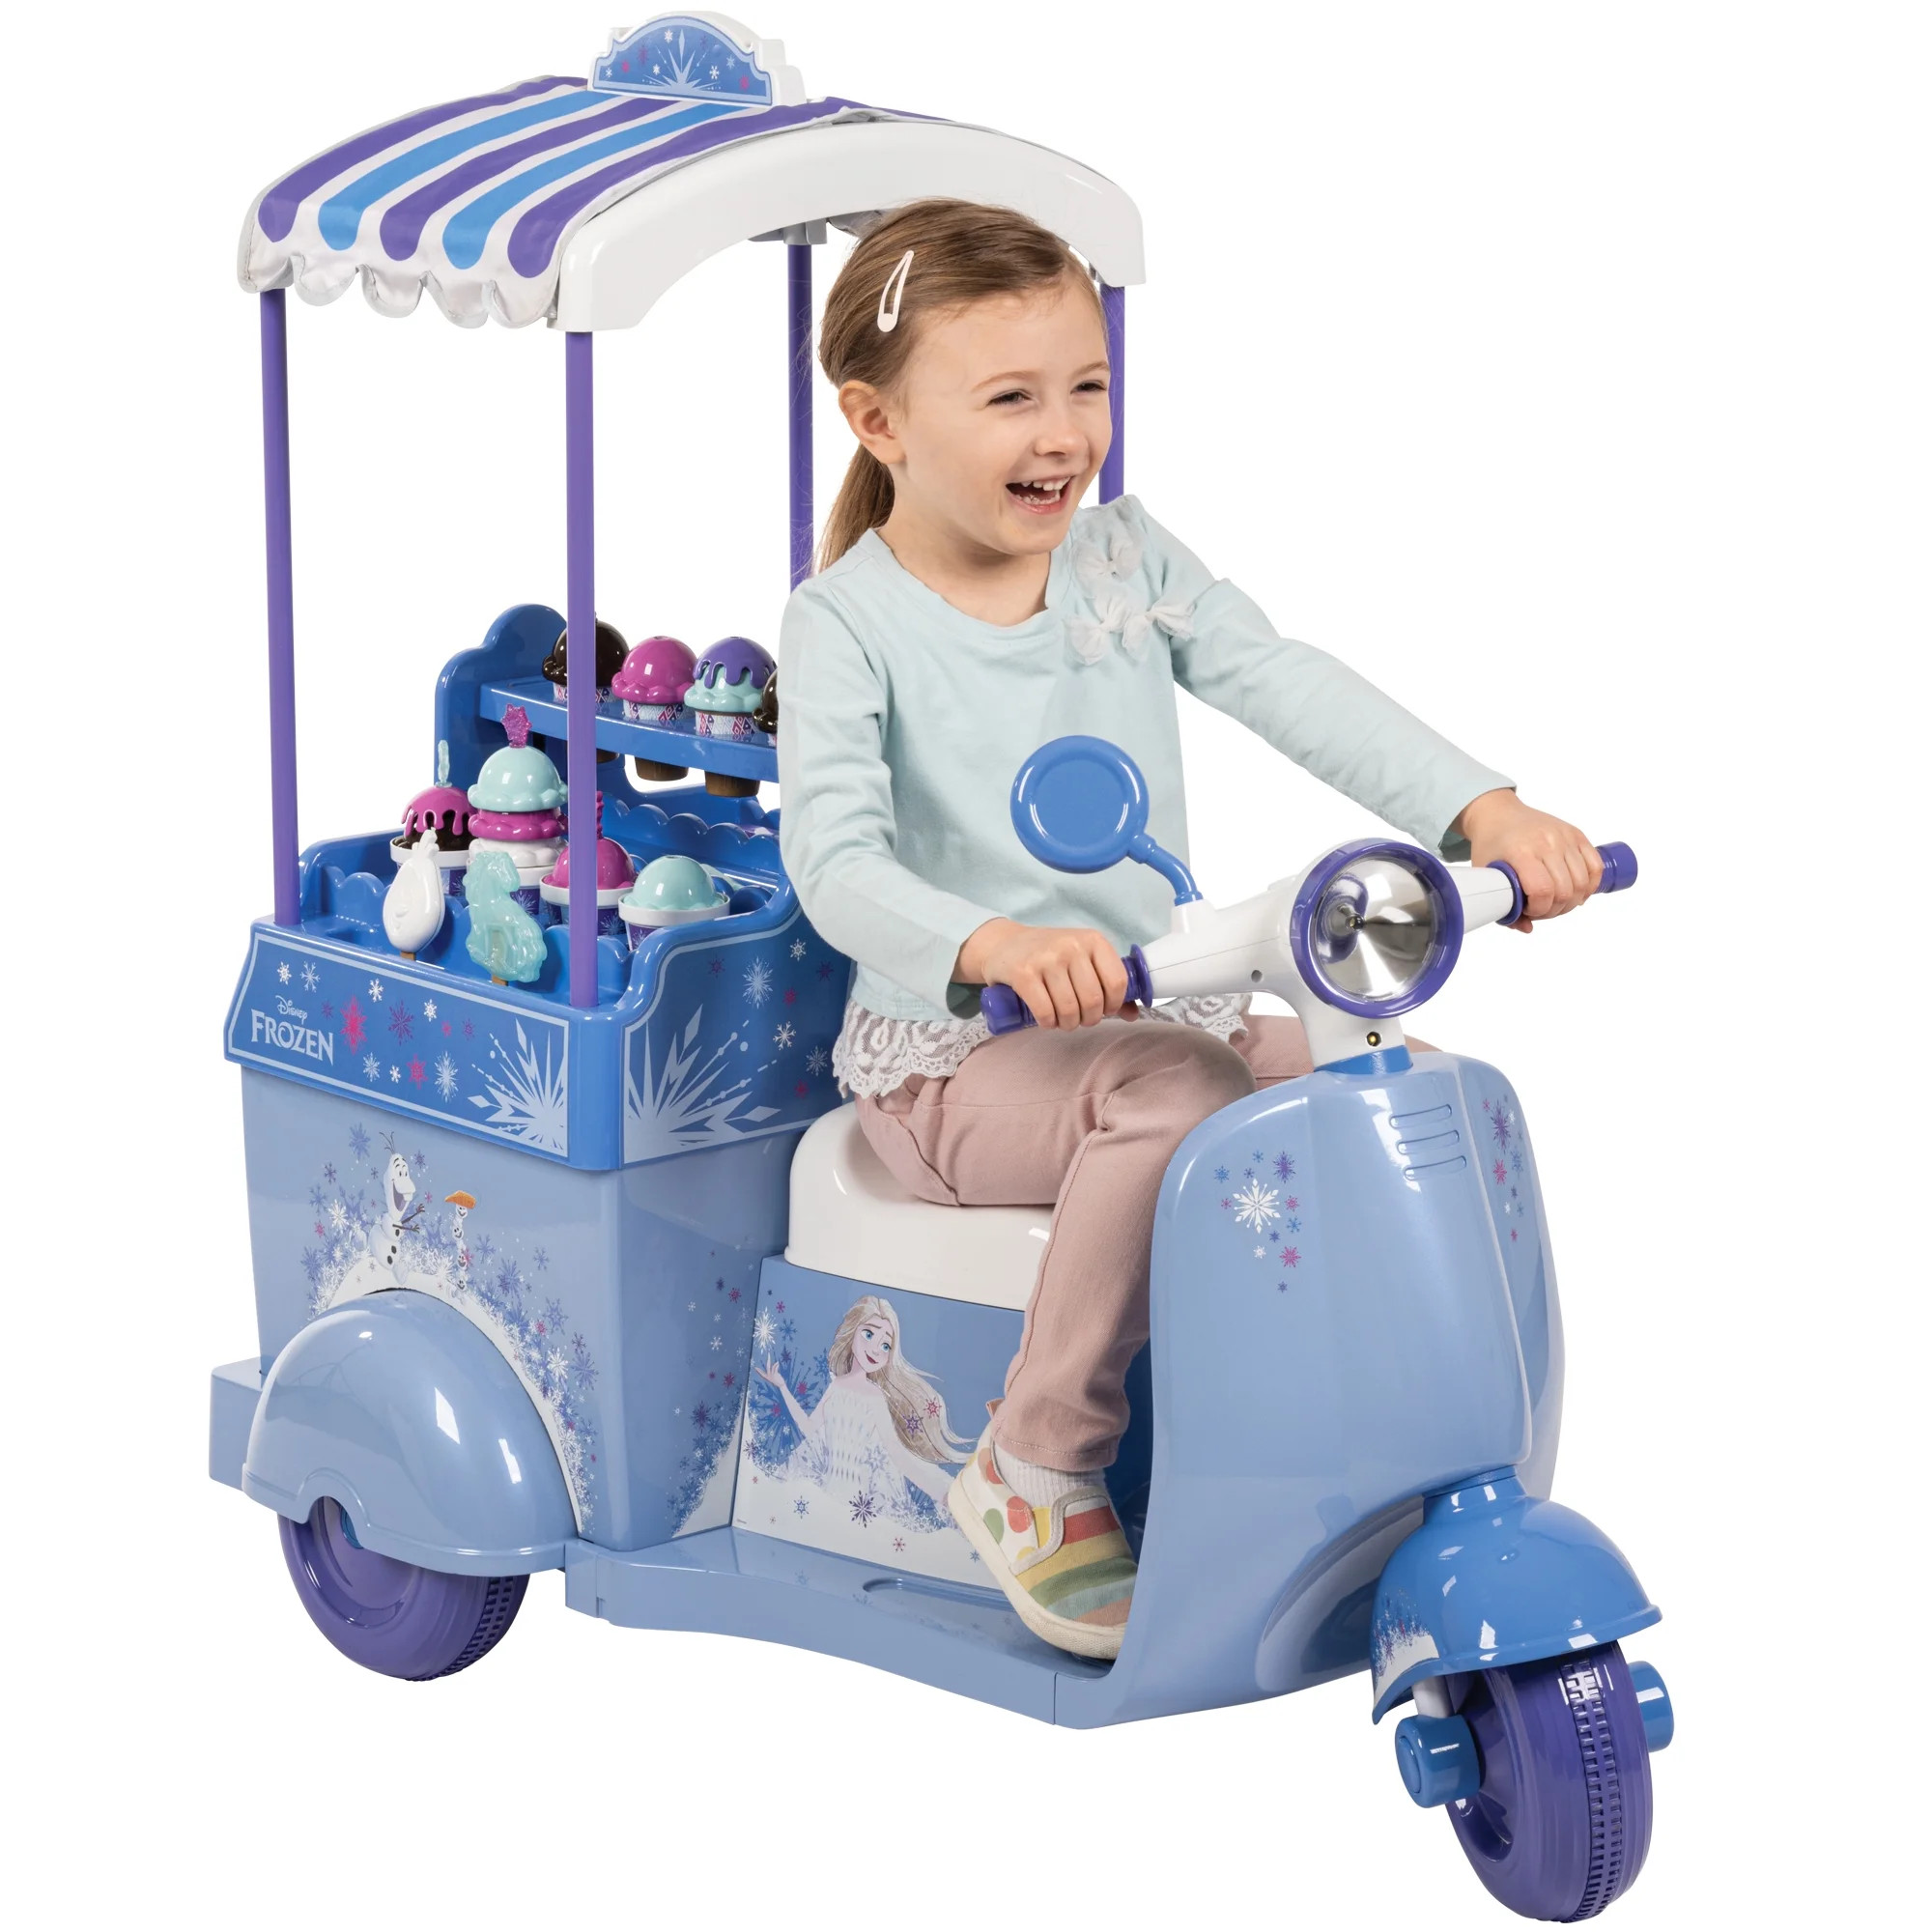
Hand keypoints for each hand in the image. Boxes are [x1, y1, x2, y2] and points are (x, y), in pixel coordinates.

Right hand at [755, 1358, 783, 1388]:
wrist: (781, 1385)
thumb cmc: (777, 1380)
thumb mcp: (773, 1377)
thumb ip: (772, 1373)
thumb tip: (772, 1368)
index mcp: (766, 1377)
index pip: (761, 1373)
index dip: (758, 1370)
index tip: (755, 1367)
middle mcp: (768, 1376)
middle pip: (767, 1366)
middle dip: (768, 1360)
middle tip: (769, 1354)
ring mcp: (771, 1375)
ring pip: (771, 1367)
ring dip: (775, 1363)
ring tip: (777, 1362)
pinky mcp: (774, 1374)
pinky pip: (775, 1368)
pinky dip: (776, 1365)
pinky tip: (778, 1363)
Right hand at [955, 917, 1131, 1027]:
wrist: (1004, 944)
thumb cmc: (1049, 955)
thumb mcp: (1082, 960)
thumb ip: (1108, 983)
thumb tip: (1134, 1014)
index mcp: (1093, 940)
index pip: (1117, 981)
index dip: (1113, 1004)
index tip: (1103, 1009)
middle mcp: (1071, 945)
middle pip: (1093, 1000)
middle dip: (1089, 1019)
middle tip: (1079, 1019)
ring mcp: (1046, 958)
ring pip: (1069, 1009)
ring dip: (1067, 1024)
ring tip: (1062, 1021)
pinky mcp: (1023, 973)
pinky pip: (1045, 1011)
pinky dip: (1048, 1023)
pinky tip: (1046, 1020)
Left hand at [1454, 790, 1602, 930]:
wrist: (1498, 813)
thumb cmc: (1491, 846)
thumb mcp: (1487, 875)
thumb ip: (1504, 906)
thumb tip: (1527, 928)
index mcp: (1520, 851)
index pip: (1542, 890)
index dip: (1539, 909)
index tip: (1529, 910)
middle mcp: (1545, 842)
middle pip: (1565, 890)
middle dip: (1555, 910)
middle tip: (1542, 909)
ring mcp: (1563, 837)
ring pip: (1582, 882)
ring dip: (1572, 901)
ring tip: (1557, 902)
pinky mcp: (1576, 834)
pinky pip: (1596, 866)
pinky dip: (1590, 885)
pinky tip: (1578, 892)